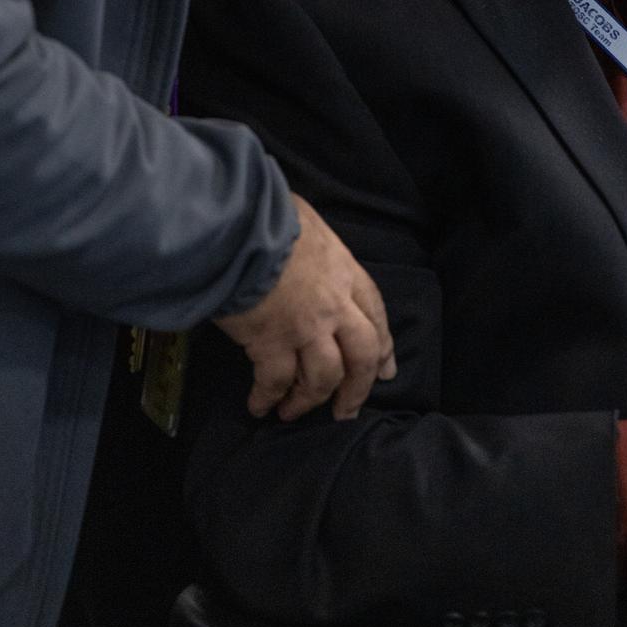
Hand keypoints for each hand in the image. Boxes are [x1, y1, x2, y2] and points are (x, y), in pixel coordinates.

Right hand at [214, 195, 395, 421]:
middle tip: (347, 411)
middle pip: (361, 357)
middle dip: (357, 388)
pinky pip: (276, 382)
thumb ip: (314, 243)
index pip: (374, 313)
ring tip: (293, 412)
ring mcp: (305, 328)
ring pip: (323, 378)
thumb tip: (304, 240)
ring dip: (309, 401)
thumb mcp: (307, 219)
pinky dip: (267, 398)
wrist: (241, 228)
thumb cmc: (270, 214)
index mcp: (346, 272)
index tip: (385, 368)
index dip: (382, 345)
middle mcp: (334, 306)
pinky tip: (259, 406)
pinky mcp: (271, 343)